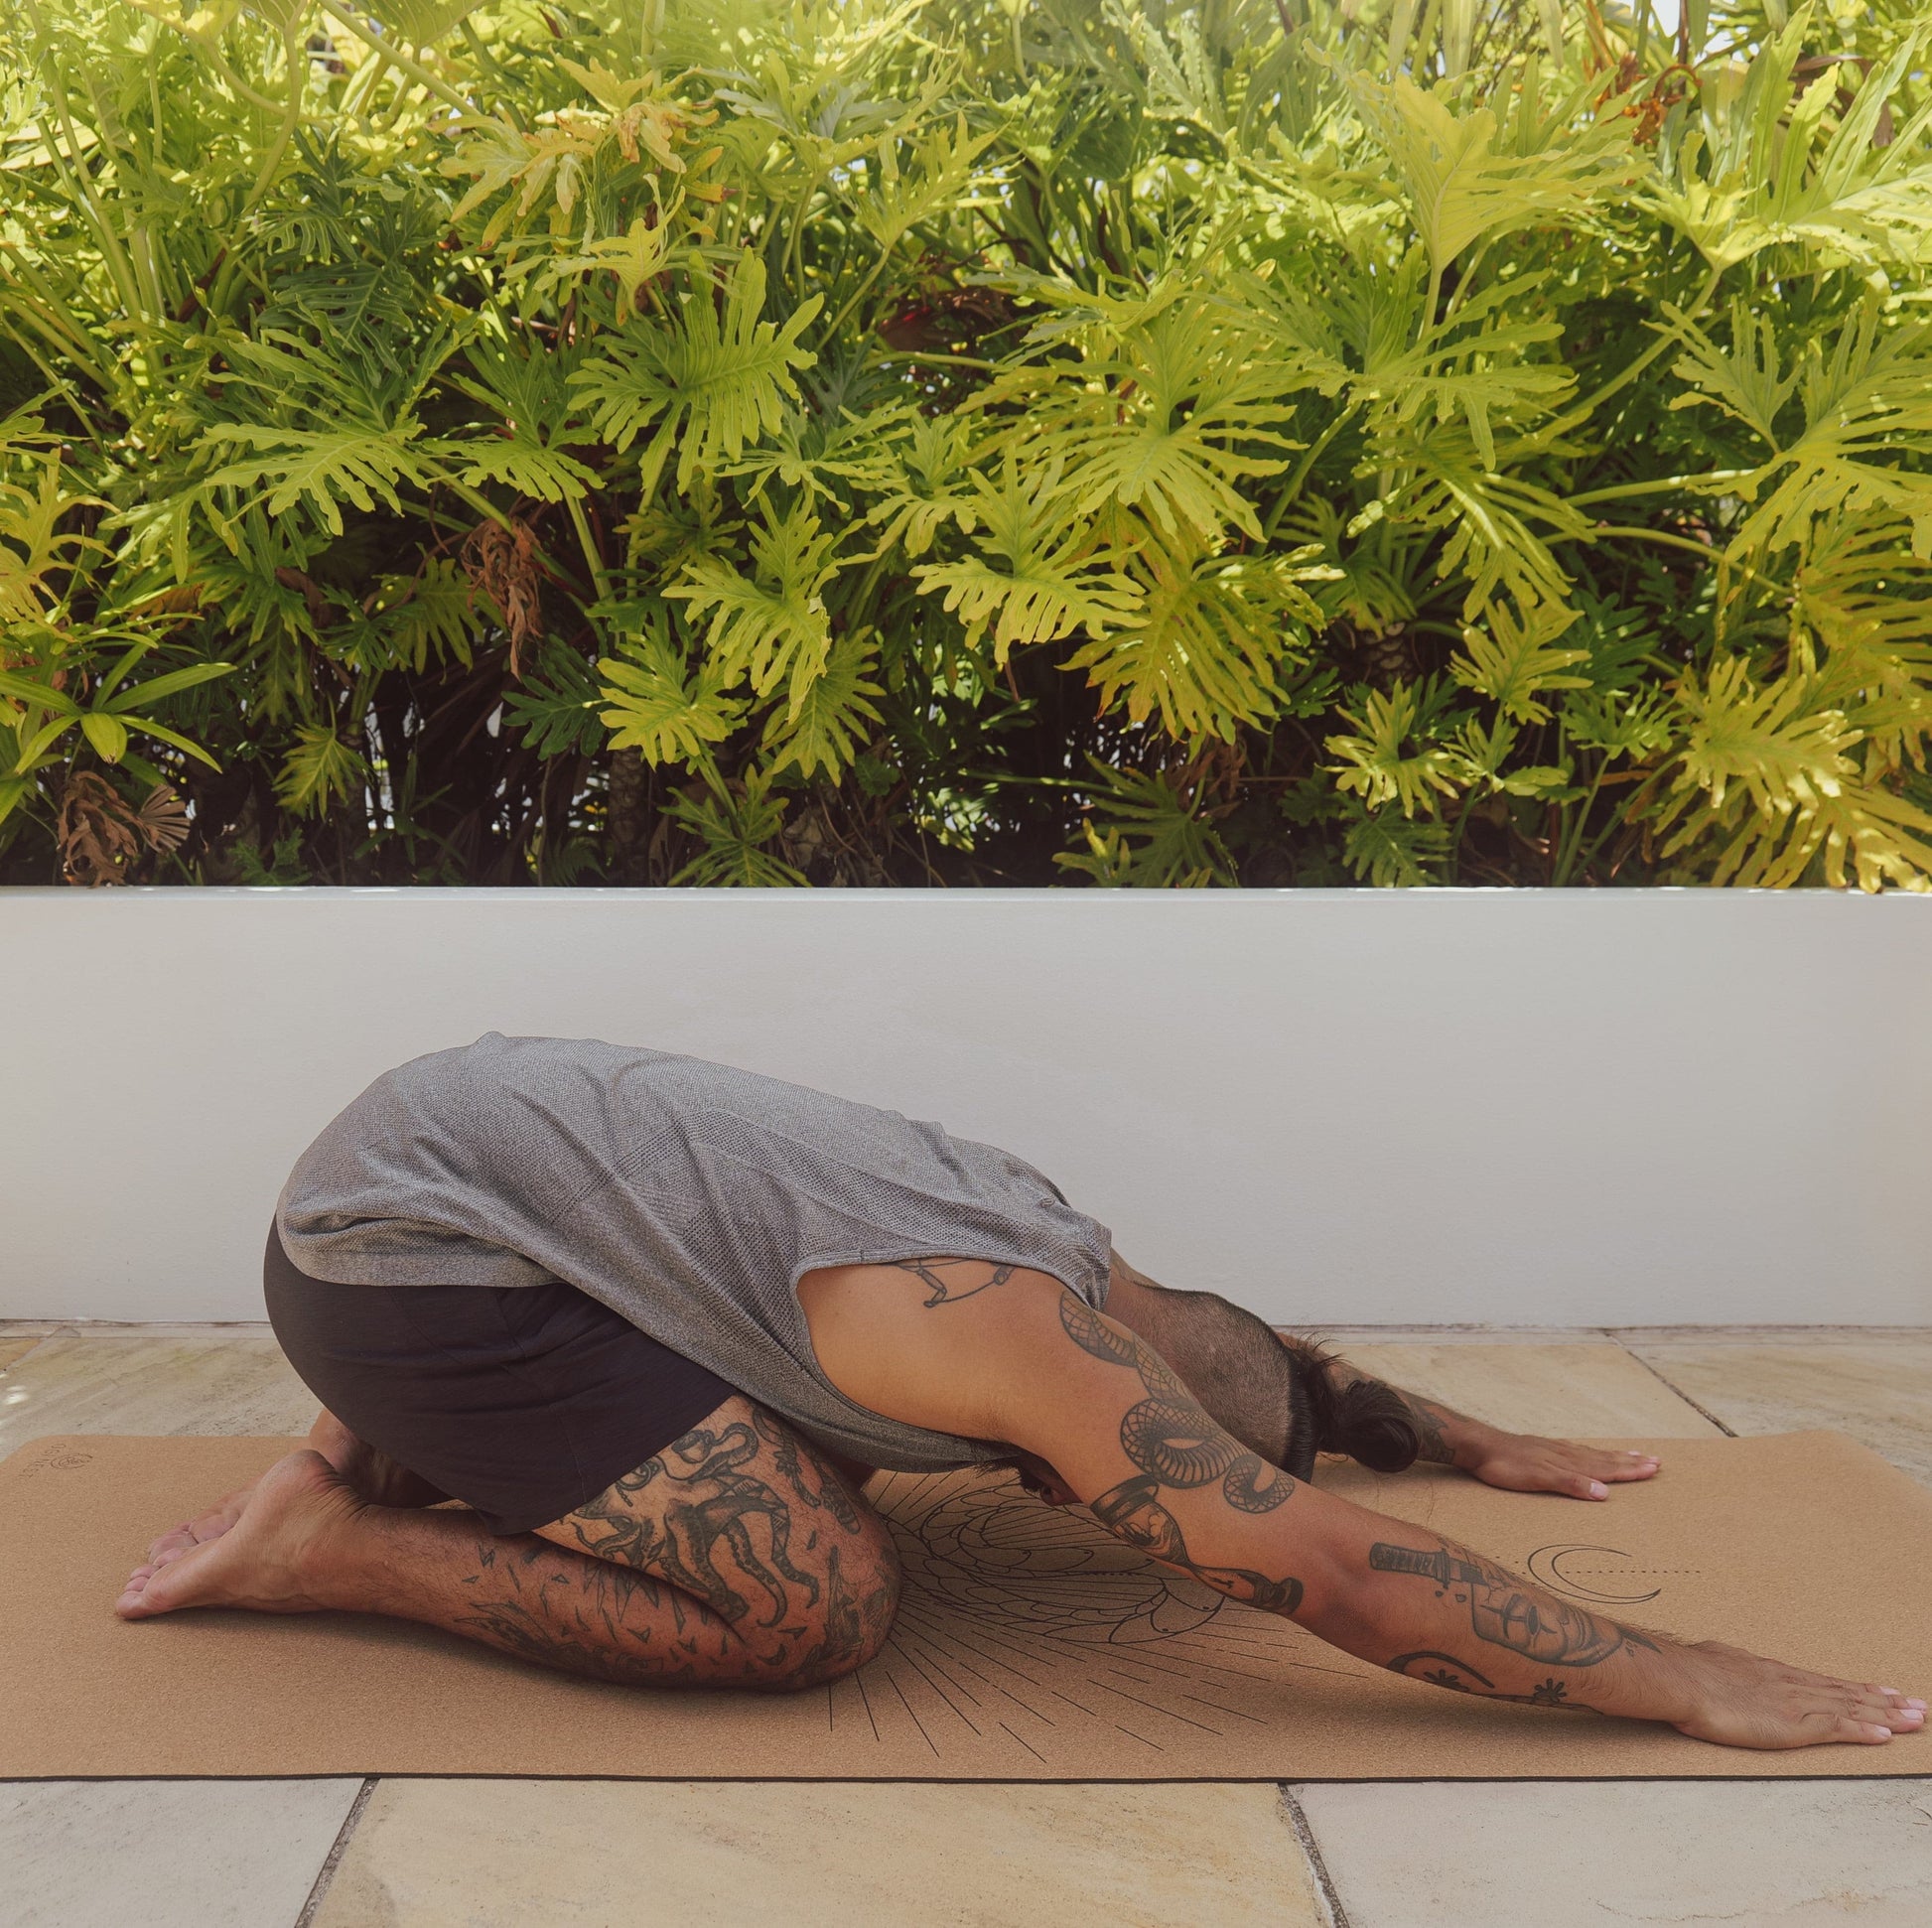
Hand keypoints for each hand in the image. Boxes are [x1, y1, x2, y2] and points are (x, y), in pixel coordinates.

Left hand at [1463, 1428, 1660, 1500]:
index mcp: (1568, 1462)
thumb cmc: (1506, 1466)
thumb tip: (1605, 1493)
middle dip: (1630, 1462)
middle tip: (1656, 1461)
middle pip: (1604, 1458)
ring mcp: (1553, 1450)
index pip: (1606, 1467)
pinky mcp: (1541, 1449)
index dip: (1630, 1469)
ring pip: (1591, 1453)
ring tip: (1633, 1453)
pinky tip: (1589, 1453)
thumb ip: (1571, 1484)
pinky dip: (1590, 1453)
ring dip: (1614, 1456)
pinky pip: (1574, 1450)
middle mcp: (1565, 1453)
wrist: (1478, 1446)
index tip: (1654, 1468)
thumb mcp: (1539, 1479)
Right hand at [1665, 1641, 1924, 1749]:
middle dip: (1884, 1700)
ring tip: (1915, 1717)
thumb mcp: (1709, 1663)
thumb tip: (1713, 1668)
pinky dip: (1864, 1730)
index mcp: (1769, 1672)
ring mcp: (1794, 1702)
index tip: (1881, 1688)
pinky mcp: (1794, 1725)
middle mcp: (1789, 1683)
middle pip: (1846, 1692)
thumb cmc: (1685, 1674)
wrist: (1679, 1679)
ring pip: (1851, 1707)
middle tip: (1916, 1704)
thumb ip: (1722, 1671)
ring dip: (1886, 1714)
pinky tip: (1886, 1734)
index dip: (1854, 1687)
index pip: (1822, 1681)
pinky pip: (1838, 1728)